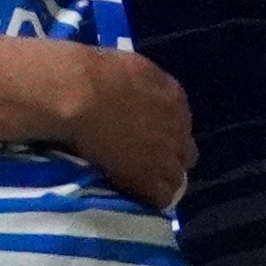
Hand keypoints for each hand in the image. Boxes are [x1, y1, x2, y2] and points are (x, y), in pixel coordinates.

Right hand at [54, 43, 195, 212]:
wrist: (80, 93)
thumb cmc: (94, 71)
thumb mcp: (129, 66)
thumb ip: (141, 83)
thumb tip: (135, 89)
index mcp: (174, 96)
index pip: (181, 122)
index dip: (163, 132)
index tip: (144, 137)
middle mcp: (178, 127)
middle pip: (185, 152)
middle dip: (168, 157)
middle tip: (142, 160)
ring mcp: (165, 155)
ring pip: (177, 178)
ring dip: (160, 180)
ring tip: (137, 183)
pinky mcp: (149, 178)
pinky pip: (161, 198)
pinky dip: (150, 199)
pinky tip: (135, 196)